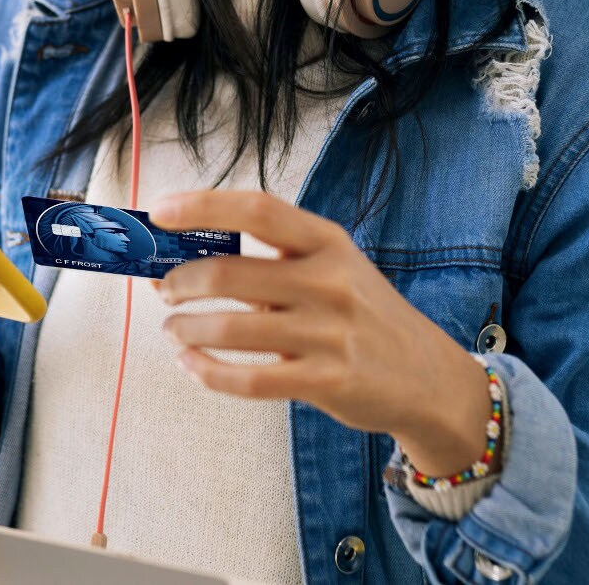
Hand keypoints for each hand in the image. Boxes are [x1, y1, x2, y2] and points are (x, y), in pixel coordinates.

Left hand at [151, 190, 491, 474]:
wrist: (429, 379)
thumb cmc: (364, 318)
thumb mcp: (333, 272)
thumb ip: (271, 265)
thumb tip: (185, 263)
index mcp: (327, 242)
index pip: (257, 209)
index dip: (201, 206)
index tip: (159, 212)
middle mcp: (329, 282)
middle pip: (229, 272)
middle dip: (179, 281)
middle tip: (164, 289)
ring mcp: (330, 333)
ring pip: (230, 329)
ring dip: (185, 329)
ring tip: (174, 330)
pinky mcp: (327, 382)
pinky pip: (248, 379)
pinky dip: (206, 371)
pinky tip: (191, 364)